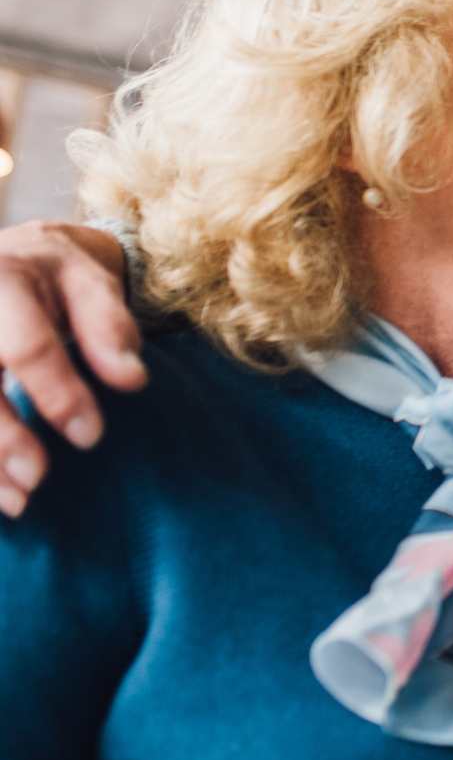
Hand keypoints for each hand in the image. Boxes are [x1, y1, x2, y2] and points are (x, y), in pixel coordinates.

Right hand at [0, 222, 145, 516]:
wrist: (6, 257)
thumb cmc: (55, 275)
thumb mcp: (89, 281)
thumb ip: (109, 325)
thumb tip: (132, 379)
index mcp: (1, 282)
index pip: (27, 347)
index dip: (58, 394)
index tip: (91, 437)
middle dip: (2, 438)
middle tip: (38, 480)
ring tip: (15, 502)